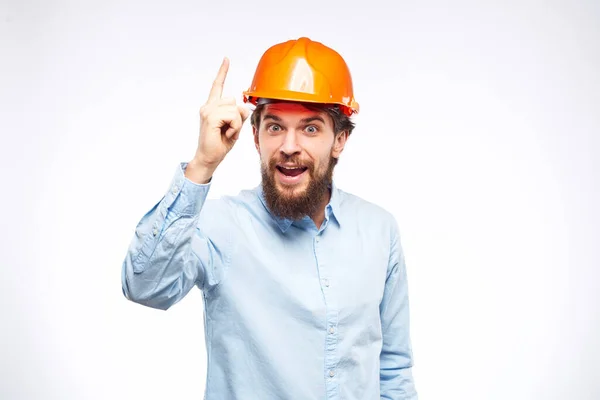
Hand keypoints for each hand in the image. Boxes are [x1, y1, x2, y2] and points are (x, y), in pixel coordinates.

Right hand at [192, 57, 249, 171]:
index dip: (222, 72)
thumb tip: (244, 107)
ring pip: (234, 108)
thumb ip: (239, 115)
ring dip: (236, 123)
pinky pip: (232, 116)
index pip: (217, 86)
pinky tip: (227, 134)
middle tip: (230, 130)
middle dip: (238, 116)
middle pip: (233, 100)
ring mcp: (207, 111)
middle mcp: (208, 106)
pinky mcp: (210, 117)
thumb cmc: (220, 144)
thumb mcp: (234, 127)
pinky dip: (234, 127)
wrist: (209, 158)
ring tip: (227, 133)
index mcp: (212, 107)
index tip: (226, 60)